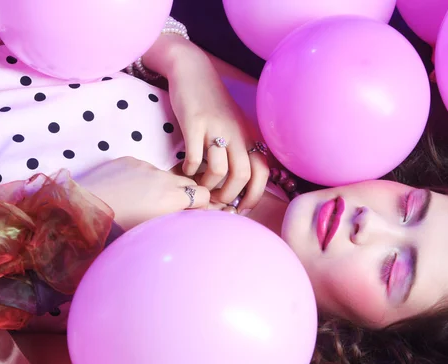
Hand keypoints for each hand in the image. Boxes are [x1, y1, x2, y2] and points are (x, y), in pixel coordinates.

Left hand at [77, 157, 209, 229]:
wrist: (81, 207)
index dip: (200, 204)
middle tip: (171, 208)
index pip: (204, 194)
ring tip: (143, 200)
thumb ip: (175, 221)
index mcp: (171, 199)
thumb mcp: (151, 230)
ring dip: (163, 186)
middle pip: (189, 182)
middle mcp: (163, 179)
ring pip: (166, 175)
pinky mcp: (130, 159)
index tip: (193, 211)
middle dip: (186, 193)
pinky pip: (146, 168)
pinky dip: (144, 178)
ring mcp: (146, 166)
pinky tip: (128, 189)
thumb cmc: (116, 227)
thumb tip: (189, 218)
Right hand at [145, 37, 268, 210]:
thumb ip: (240, 149)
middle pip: (243, 175)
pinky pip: (195, 157)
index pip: (263, 172)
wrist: (193, 72)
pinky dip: (190, 170)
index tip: (242, 208)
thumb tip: (241, 183)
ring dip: (208, 186)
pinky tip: (185, 170)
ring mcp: (216, 127)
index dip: (255, 195)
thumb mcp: (235, 125)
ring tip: (199, 187)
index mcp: (249, 135)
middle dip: (230, 196)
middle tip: (217, 202)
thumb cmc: (214, 104)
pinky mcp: (195, 123)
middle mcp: (237, 133)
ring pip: (219, 170)